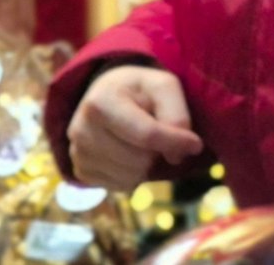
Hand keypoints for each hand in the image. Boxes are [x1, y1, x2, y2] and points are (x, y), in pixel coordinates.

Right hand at [67, 65, 203, 189]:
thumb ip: (177, 115)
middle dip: (156, 151)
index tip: (196, 144)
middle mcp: (80, 130)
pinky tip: (129, 155)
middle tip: (155, 132)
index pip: (147, 135)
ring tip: (141, 143)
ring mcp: (77, 154)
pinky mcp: (81, 171)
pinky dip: (133, 175)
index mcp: (100, 102)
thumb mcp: (164, 86)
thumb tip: (175, 156)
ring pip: (129, 177)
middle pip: (139, 160)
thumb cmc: (139, 90)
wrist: (108, 94)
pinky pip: (119, 186)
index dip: (176, 142)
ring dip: (146, 164)